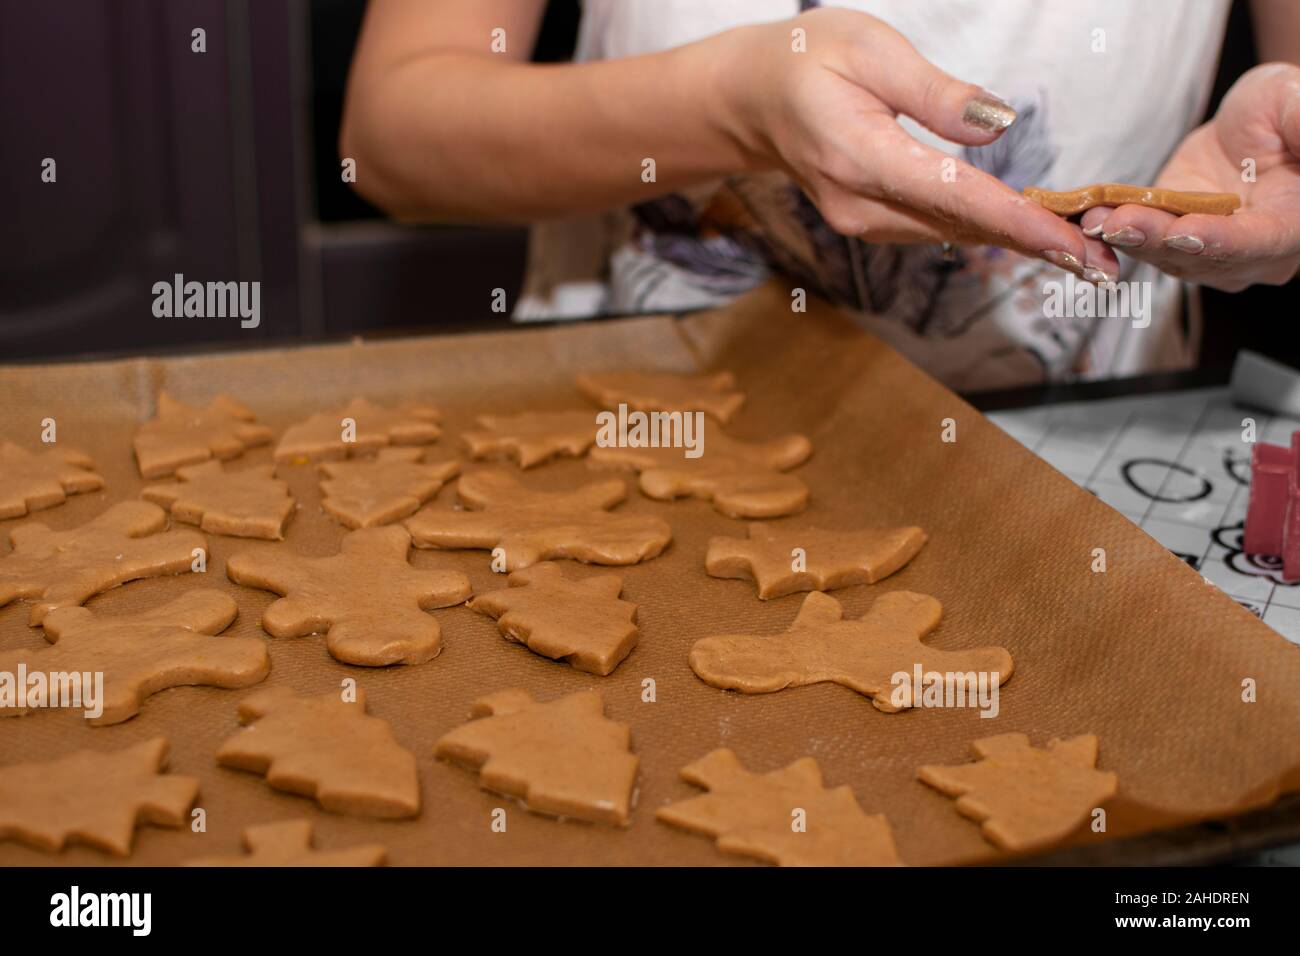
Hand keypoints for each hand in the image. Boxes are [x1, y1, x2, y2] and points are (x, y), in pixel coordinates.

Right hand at [710, 7, 1116, 280]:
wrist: (753, 99)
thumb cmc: (809, 60)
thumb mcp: (872, 50)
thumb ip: (935, 94)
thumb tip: (998, 126)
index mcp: (860, 156)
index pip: (954, 195)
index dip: (1018, 220)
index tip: (1070, 243)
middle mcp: (861, 204)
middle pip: (962, 226)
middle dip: (1035, 245)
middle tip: (1104, 266)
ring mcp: (862, 220)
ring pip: (952, 233)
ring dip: (1017, 242)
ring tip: (1082, 253)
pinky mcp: (869, 222)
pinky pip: (936, 227)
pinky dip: (985, 229)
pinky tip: (1029, 233)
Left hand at [1081, 63, 1299, 291]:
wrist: (1256, 127)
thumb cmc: (1286, 111)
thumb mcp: (1296, 103)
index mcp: (1294, 224)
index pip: (1257, 242)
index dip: (1220, 240)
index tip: (1184, 231)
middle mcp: (1255, 253)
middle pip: (1202, 257)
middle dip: (1156, 240)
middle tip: (1117, 222)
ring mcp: (1210, 255)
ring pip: (1166, 254)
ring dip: (1128, 237)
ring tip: (1095, 218)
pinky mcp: (1172, 242)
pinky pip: (1142, 241)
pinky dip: (1114, 230)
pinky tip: (1088, 215)